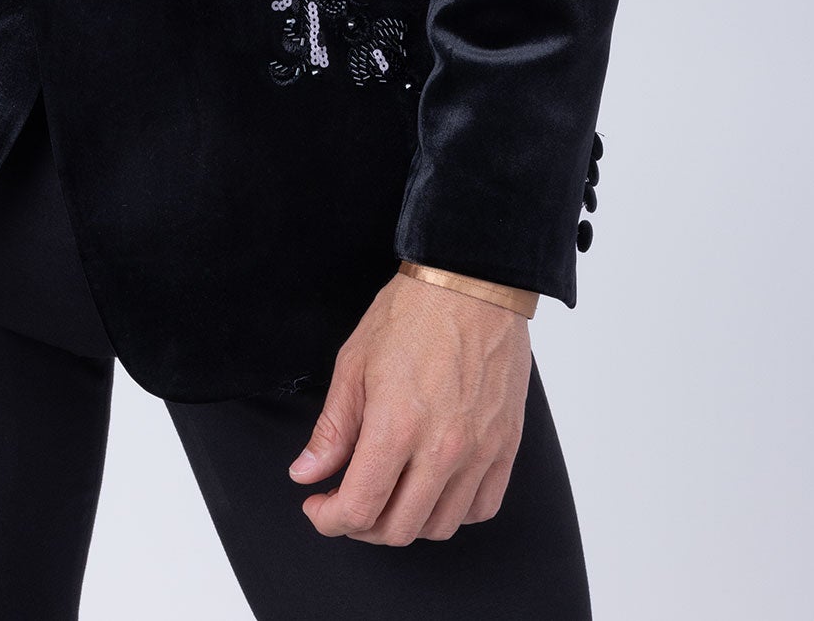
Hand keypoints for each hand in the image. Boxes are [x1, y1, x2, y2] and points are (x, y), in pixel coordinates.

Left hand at [288, 269, 530, 543]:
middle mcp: (442, 449)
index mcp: (396, 428)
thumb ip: (332, 429)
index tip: (319, 507)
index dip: (330, 520)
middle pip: (398, 529)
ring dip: (406, 522)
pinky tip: (434, 489)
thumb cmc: (412, 314)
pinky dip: (454, 512)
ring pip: (440, 526)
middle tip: (347, 501)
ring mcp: (479, 452)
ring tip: (388, 495)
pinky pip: (483, 507)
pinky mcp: (506, 446)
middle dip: (362, 525)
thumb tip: (307, 473)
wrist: (472, 284)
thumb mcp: (354, 363)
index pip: (360, 509)